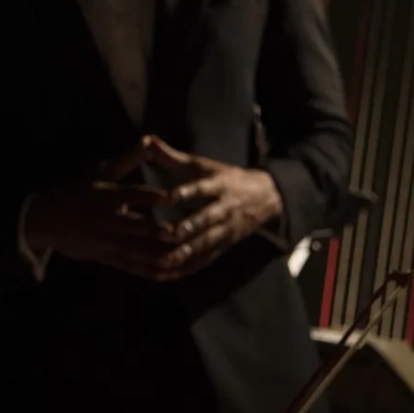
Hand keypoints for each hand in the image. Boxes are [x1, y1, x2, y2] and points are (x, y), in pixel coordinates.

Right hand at [23, 147, 175, 279]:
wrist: (46, 219)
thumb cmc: (79, 190)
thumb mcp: (101, 173)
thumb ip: (128, 160)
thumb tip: (148, 140)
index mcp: (107, 196)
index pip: (132, 195)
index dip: (151, 196)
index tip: (171, 196)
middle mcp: (107, 219)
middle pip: (134, 226)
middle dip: (154, 231)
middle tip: (177, 233)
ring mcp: (105, 241)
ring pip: (134, 250)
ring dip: (155, 256)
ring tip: (177, 259)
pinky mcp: (105, 256)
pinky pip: (130, 266)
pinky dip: (148, 271)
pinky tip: (167, 273)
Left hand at [143, 136, 283, 276]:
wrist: (266, 198)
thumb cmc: (225, 178)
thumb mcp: (204, 165)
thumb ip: (173, 157)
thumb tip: (147, 139)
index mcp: (219, 185)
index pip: (202, 189)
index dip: (186, 193)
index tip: (167, 197)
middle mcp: (225, 208)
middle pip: (206, 219)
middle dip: (188, 227)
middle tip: (166, 234)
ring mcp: (227, 228)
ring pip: (207, 242)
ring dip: (188, 251)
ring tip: (167, 259)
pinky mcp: (225, 245)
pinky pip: (207, 258)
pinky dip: (191, 266)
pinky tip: (172, 273)